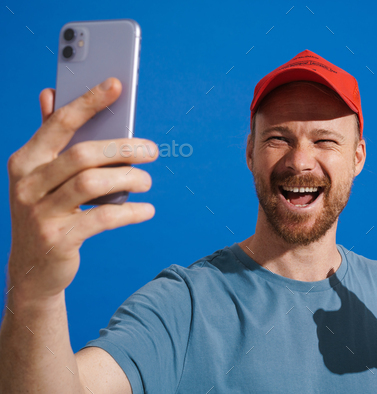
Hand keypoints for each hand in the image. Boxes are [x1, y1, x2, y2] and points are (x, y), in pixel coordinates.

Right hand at [7, 77, 157, 303]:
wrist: (32, 268)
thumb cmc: (46, 212)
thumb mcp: (41, 176)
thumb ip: (50, 138)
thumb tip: (51, 94)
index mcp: (25, 160)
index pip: (59, 123)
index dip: (89, 102)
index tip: (116, 85)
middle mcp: (28, 184)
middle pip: (83, 154)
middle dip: (124, 149)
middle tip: (151, 151)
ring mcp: (40, 213)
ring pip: (94, 184)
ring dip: (130, 179)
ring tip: (147, 181)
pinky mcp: (59, 239)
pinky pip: (103, 218)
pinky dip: (130, 212)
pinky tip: (146, 210)